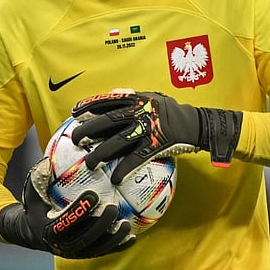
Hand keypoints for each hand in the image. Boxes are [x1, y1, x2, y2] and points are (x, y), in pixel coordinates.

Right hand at [0, 157, 134, 258]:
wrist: (35, 233)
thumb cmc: (37, 208)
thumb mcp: (33, 193)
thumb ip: (39, 179)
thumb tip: (46, 160)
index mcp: (48, 230)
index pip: (65, 222)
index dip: (80, 210)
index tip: (93, 195)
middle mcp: (62, 245)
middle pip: (85, 238)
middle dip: (101, 224)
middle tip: (113, 208)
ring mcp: (75, 252)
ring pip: (96, 248)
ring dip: (113, 238)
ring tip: (126, 224)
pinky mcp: (85, 255)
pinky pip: (104, 252)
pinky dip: (118, 246)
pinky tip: (131, 237)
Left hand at [69, 91, 242, 183]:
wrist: (195, 124)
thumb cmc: (171, 110)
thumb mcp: (152, 96)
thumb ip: (133, 95)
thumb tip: (115, 91)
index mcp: (136, 101)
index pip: (108, 101)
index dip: (89, 106)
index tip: (74, 112)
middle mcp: (138, 113)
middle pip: (108, 121)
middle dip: (89, 130)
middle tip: (75, 138)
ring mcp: (146, 130)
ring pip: (118, 142)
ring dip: (101, 153)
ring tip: (89, 164)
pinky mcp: (154, 146)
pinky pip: (136, 159)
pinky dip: (124, 169)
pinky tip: (114, 178)